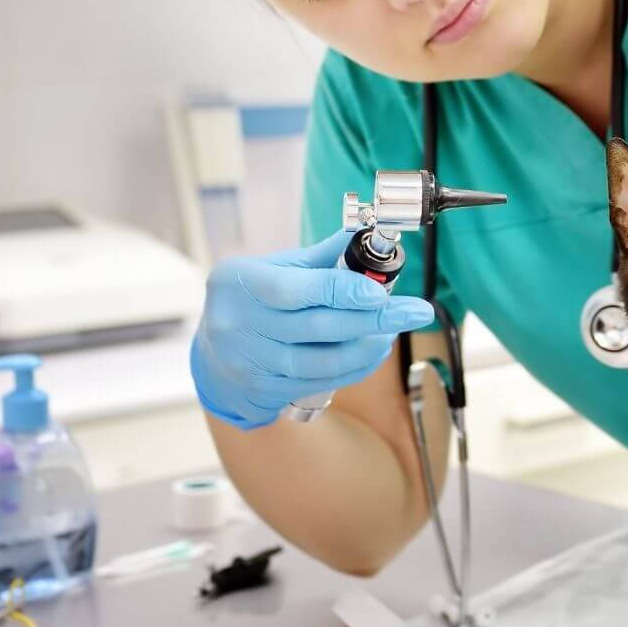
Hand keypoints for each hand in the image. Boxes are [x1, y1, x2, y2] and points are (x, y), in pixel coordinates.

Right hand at [190, 229, 434, 429]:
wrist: (211, 357)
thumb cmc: (251, 301)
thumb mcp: (273, 270)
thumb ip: (320, 258)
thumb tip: (368, 235)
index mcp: (239, 283)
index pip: (297, 289)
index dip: (343, 292)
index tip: (381, 294)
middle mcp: (238, 324)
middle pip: (318, 327)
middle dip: (374, 319)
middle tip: (415, 312)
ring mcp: (250, 362)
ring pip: (323, 361)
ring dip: (368, 347)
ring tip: (394, 332)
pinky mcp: (264, 391)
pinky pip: (322, 381)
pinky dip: (355, 367)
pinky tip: (374, 352)